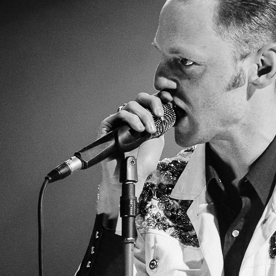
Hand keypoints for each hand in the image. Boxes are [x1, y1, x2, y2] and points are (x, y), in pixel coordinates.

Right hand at [96, 93, 168, 219]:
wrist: (130, 177)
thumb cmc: (142, 163)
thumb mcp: (157, 140)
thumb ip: (160, 125)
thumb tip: (167, 110)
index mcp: (142, 119)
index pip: (148, 101)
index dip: (158, 99)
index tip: (168, 102)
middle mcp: (130, 118)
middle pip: (140, 98)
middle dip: (152, 103)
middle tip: (159, 115)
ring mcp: (118, 121)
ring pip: (131, 105)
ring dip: (143, 115)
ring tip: (149, 130)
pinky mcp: (107, 125)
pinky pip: (120, 115)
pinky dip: (132, 120)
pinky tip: (139, 130)